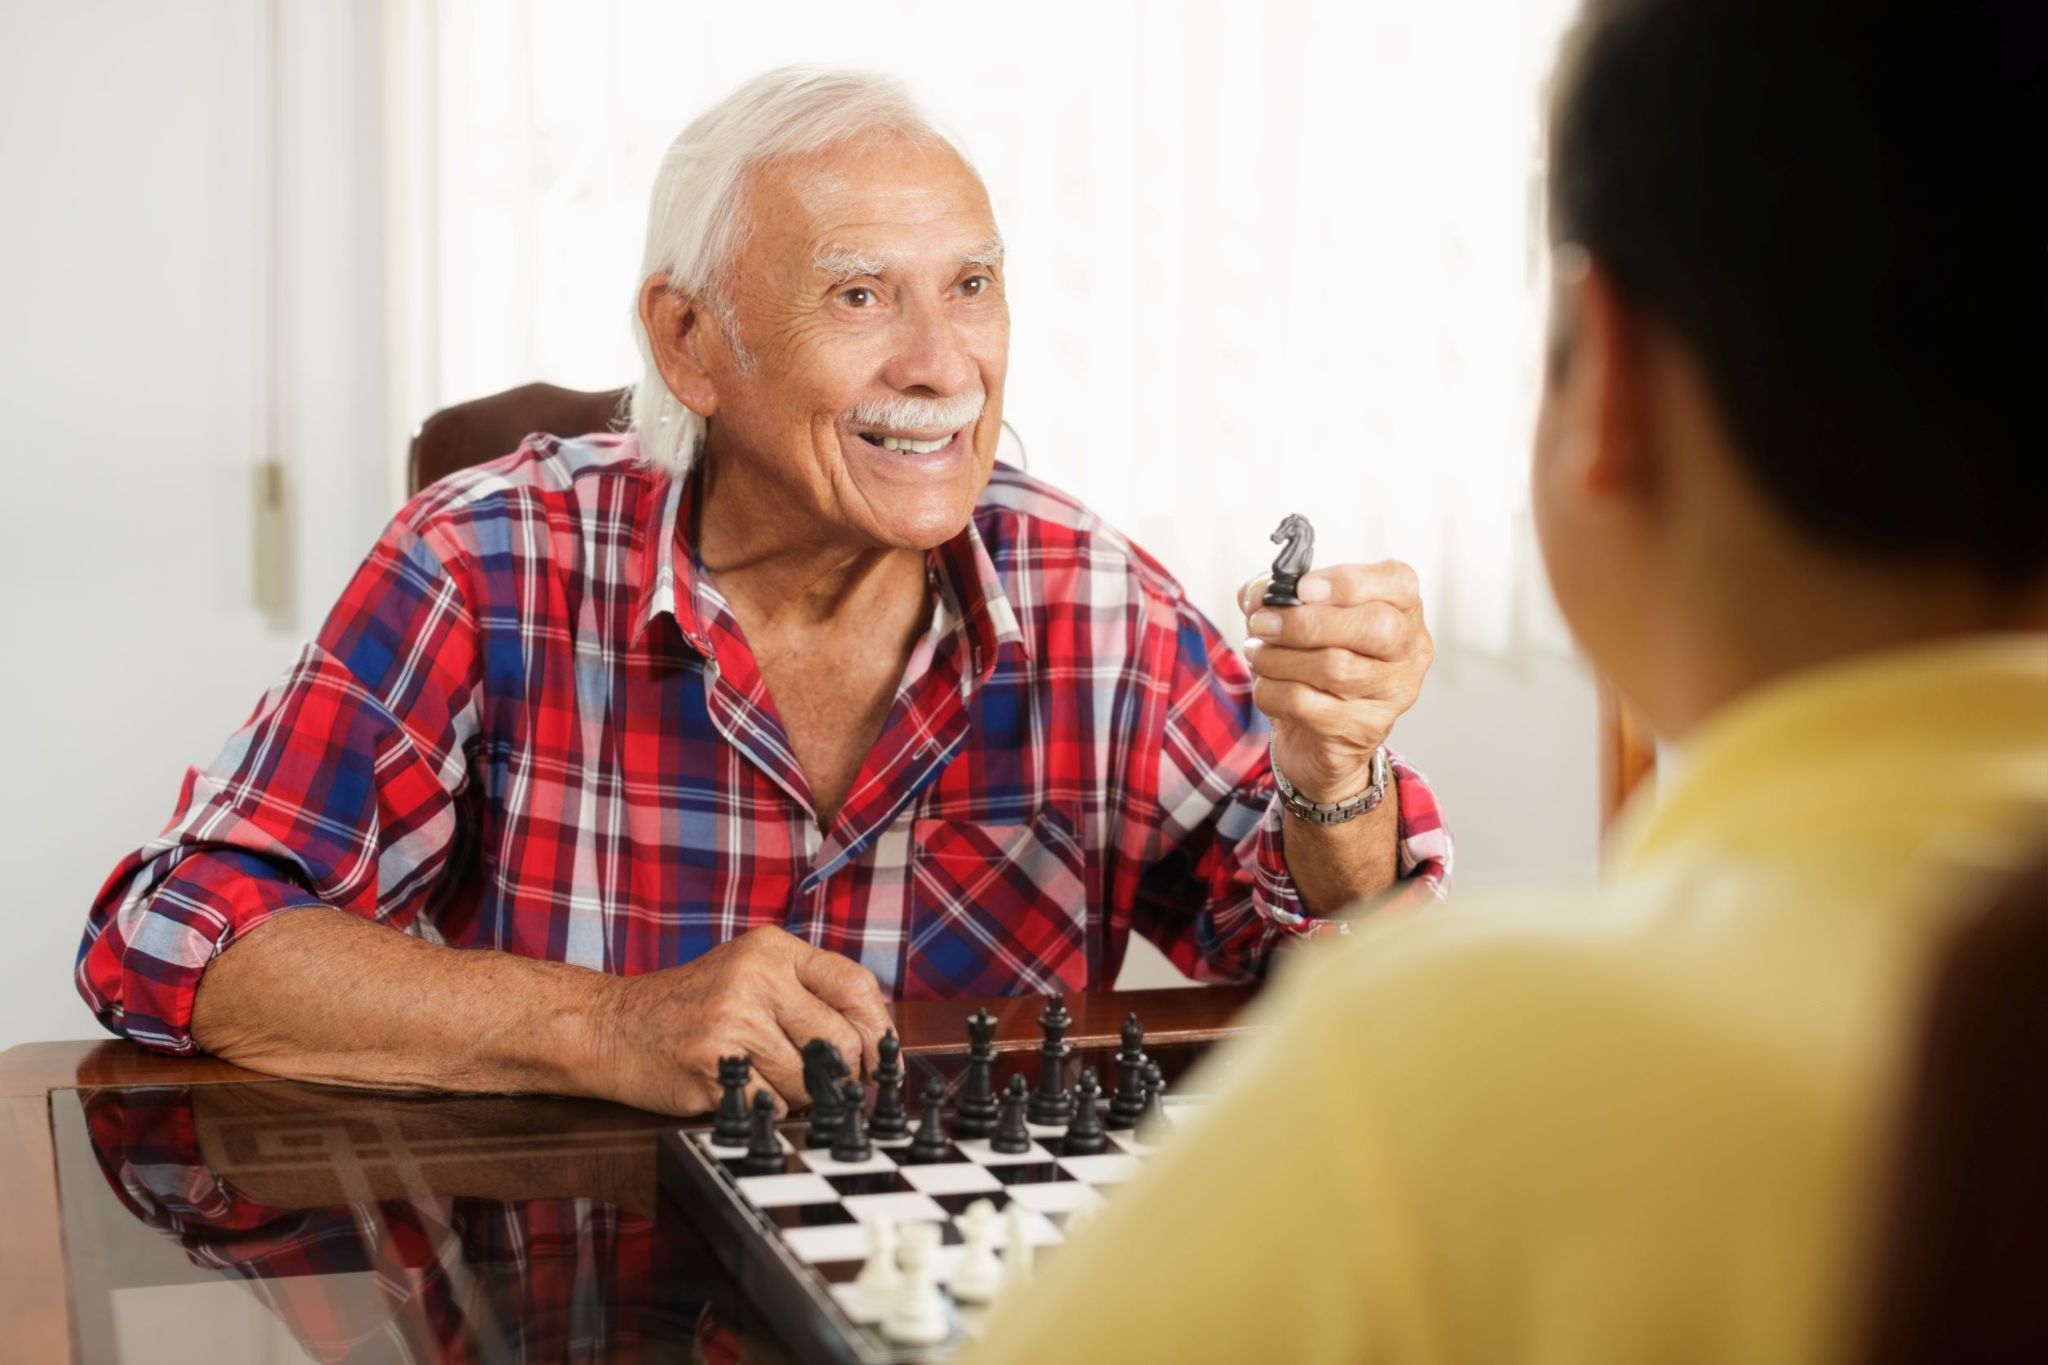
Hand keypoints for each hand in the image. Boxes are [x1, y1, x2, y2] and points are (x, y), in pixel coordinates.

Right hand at [591, 926, 892, 1116]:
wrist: (612, 1026)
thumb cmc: (691, 1005)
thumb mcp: (749, 971)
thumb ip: (808, 993)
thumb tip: (874, 1044)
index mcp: (772, 949)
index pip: (855, 985)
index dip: (877, 1031)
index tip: (882, 1059)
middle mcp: (755, 978)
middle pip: (839, 1043)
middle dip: (839, 1073)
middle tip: (820, 1080)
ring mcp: (732, 1022)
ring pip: (809, 1082)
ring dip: (799, 1095)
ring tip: (765, 1076)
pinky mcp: (713, 1067)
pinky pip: (773, 1105)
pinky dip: (766, 1108)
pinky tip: (742, 1088)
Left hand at [1238, 562, 1433, 802]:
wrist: (1312, 733)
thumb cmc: (1311, 657)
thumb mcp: (1294, 614)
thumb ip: (1274, 592)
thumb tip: (1257, 593)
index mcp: (1402, 606)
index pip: (1398, 582)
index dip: (1347, 582)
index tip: (1300, 588)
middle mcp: (1410, 648)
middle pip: (1375, 627)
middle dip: (1306, 623)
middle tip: (1262, 624)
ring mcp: (1394, 692)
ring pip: (1337, 668)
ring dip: (1279, 658)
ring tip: (1256, 653)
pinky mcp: (1366, 729)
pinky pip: (1308, 705)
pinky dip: (1273, 691)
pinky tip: (1265, 684)